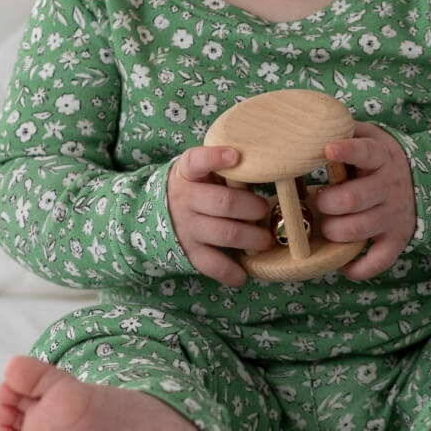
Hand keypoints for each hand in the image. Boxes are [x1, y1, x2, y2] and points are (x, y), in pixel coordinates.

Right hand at [167, 147, 272, 287]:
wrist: (162, 212)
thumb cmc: (197, 186)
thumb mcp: (203, 170)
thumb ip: (226, 170)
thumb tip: (268, 169)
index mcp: (188, 173)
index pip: (196, 161)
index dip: (215, 158)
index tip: (235, 155)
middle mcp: (185, 199)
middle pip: (224, 202)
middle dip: (252, 207)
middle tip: (265, 210)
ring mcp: (187, 227)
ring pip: (225, 233)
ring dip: (252, 237)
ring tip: (266, 240)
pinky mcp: (189, 251)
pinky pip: (212, 264)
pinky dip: (230, 272)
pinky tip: (243, 275)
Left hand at [315, 122, 416, 280]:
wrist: (424, 181)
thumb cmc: (379, 158)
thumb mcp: (370, 136)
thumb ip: (345, 131)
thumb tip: (309, 125)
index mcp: (380, 157)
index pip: (365, 152)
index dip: (347, 151)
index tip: (328, 149)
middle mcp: (388, 187)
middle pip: (353, 198)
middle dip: (327, 203)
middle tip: (319, 199)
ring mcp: (393, 216)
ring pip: (357, 230)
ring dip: (333, 231)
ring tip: (327, 225)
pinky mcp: (396, 240)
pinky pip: (377, 261)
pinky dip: (356, 268)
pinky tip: (341, 262)